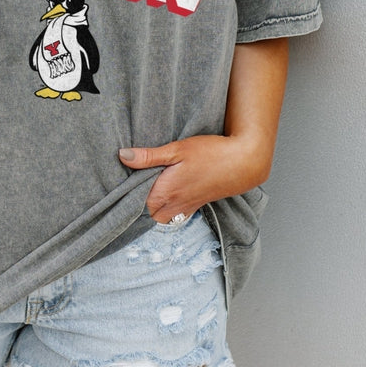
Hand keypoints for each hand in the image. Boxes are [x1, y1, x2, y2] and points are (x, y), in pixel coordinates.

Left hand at [119, 134, 270, 223]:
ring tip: (148, 189)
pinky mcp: (195, 207)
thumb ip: (149, 156)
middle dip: (137, 202)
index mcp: (165, 192)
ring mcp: (185, 209)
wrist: (243, 163)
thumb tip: (123, 156)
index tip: (122, 180)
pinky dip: (166, 211)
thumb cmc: (211, 154)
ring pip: (158, 217)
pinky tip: (166, 196)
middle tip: (134, 183)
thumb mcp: (177, 149)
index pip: (134, 201)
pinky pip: (173, 217)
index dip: (127, 192)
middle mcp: (173, 206)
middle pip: (145, 213)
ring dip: (152, 207)